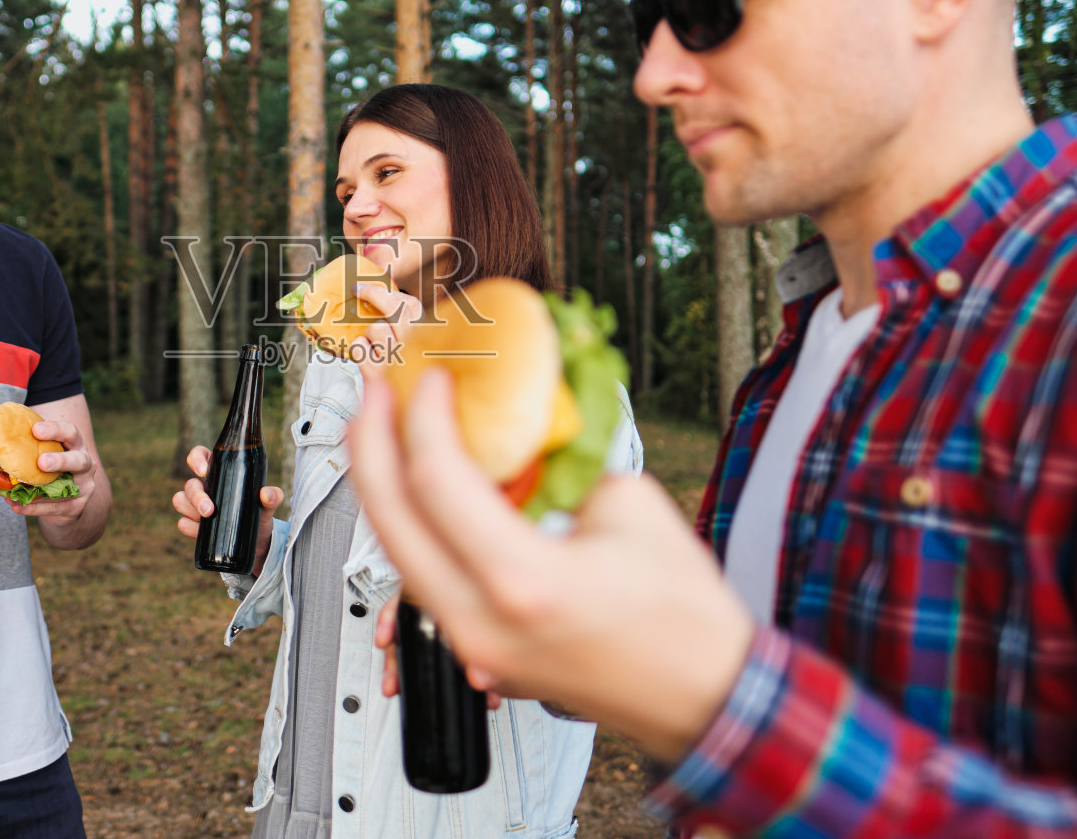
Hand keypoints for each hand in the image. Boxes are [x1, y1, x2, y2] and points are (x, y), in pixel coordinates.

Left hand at [5, 417, 98, 522]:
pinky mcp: (76, 507)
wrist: (68, 500)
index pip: (70, 432)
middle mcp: (85, 464)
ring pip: (69, 489)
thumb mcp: (43, 452)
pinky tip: (16, 506)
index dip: (55, 429)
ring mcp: (84, 487)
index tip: (35, 429)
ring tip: (18, 493)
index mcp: (75, 445)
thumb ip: (24, 443)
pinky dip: (35, 508)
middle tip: (41, 462)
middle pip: (80, 460)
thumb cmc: (50, 468)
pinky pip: (55, 508)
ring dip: (43, 492)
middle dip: (61, 460)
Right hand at [173, 445, 284, 576]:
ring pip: (180, 500)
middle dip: (196, 497)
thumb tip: (266, 494)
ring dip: (189, 509)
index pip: (199, 456)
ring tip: (206, 519)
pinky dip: (189, 527)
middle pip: (189, 484)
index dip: (196, 459)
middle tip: (210, 510)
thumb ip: (273, 496)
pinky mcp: (193, 525)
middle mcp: (204, 487)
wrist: (256, 541)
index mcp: (219, 472)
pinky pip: (182, 523)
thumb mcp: (268, 505)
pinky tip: (199, 532)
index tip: (204, 471)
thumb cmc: (259, 513)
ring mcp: (196, 506)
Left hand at [348, 281, 421, 382]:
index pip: (411, 305)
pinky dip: (358, 349)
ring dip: (368, 334)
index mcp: (428, 338)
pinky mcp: (378, 377)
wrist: (398, 408)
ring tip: (374, 346)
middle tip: (358, 290)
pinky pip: (359, 347)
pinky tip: (365, 357)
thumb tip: (378, 290)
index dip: (387, 291)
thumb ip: (403, 322)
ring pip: (376, 328)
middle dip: (373, 294)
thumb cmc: (402, 373)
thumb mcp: (411, 346)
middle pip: (395, 310)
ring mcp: (399, 362)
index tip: (367, 286)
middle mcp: (418, 349)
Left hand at [349, 368, 753, 764]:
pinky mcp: (479, 653)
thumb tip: (518, 426)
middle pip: (391, 521)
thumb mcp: (628, 506)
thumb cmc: (684, 615)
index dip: (424, 417)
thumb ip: (561, 462)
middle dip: (371, 445)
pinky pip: (427, 582)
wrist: (704, 696)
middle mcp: (482, 621)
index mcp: (523, 581)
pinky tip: (424, 492)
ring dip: (386, 488)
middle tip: (374, 395)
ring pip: (398, 555)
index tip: (430, 380)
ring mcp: (473, 646)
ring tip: (387, 434)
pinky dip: (417, 528)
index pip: (438, 482)